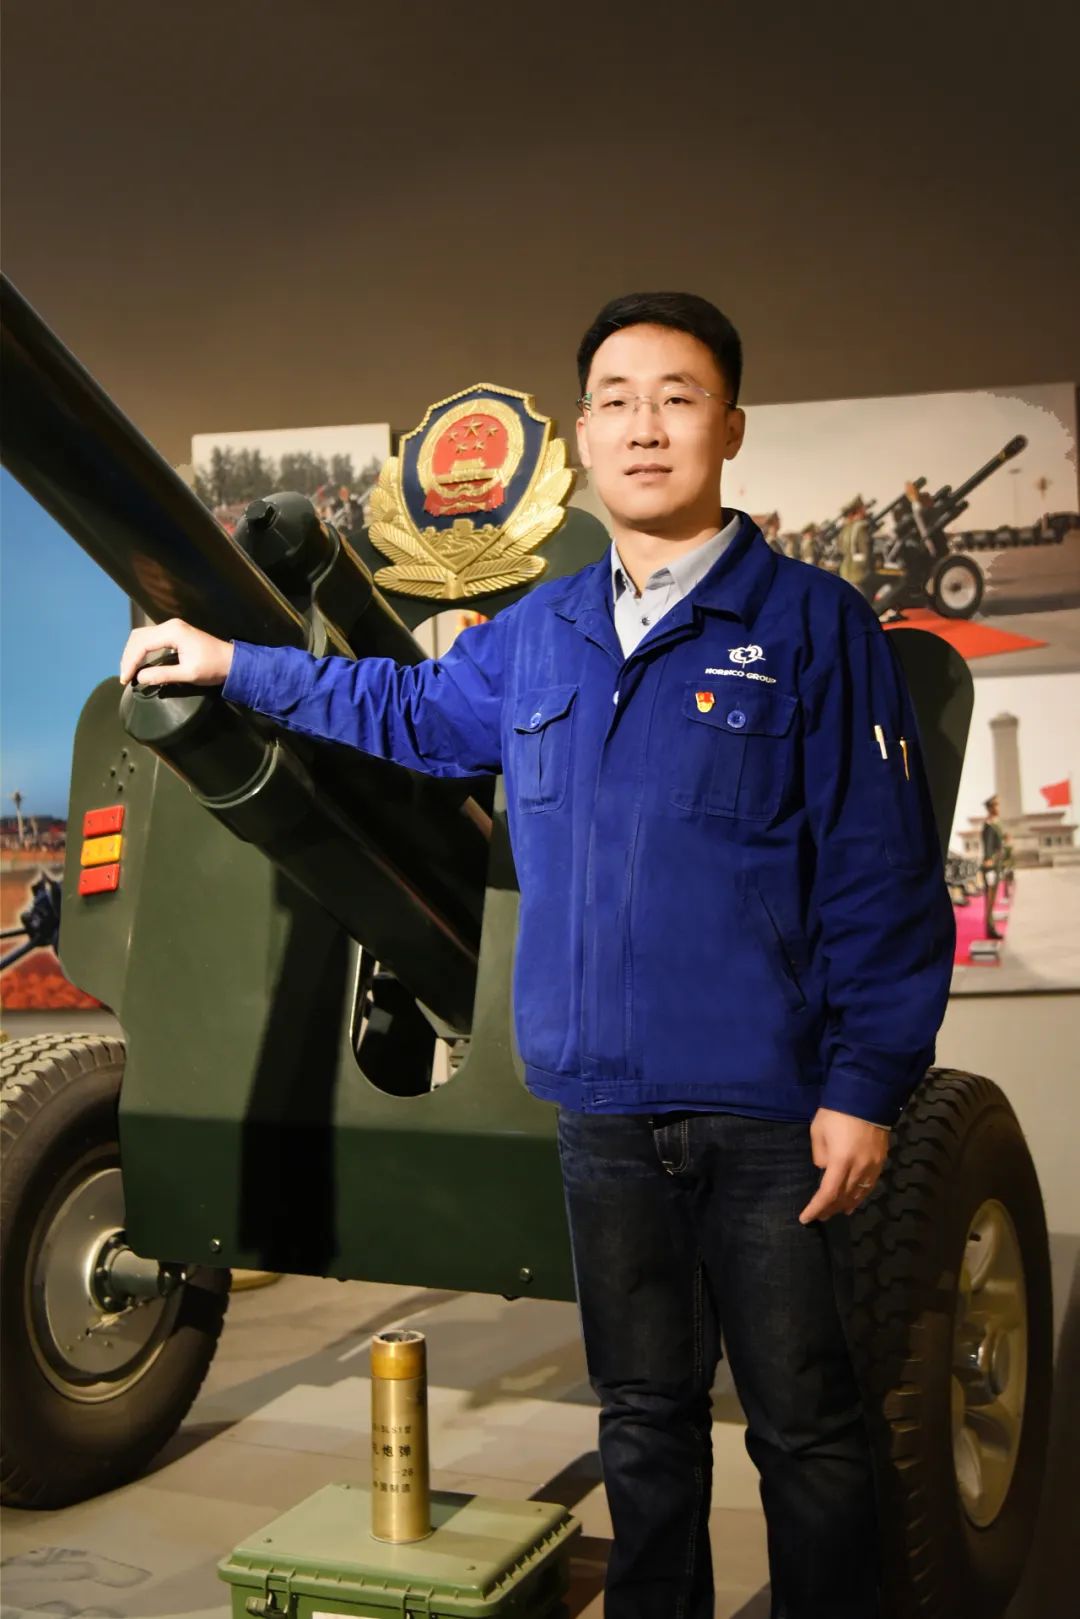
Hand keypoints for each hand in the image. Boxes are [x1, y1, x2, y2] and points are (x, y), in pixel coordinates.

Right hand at [120, 619, 234, 688]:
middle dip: (128, 657)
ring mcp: (173, 627)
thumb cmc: (213, 667)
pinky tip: (139, 662)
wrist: (233, 661)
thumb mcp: (188, 674)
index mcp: (173, 632)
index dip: (130, 662)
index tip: (126, 680)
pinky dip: (142, 649)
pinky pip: (151, 638)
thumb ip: (163, 675)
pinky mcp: (175, 632)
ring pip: (143, 636)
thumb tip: (140, 678)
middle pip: (138, 637)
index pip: (142, 644)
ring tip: (129, 671)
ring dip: (133, 652)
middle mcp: (170, 625)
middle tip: (125, 677)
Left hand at [799, 1107, 888, 1223]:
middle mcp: (859, 1168)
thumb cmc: (836, 1112)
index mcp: (841, 1161)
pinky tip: (854, 1201)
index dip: (816, 1208)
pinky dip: (860, 1196)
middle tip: (819, 1216)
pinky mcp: (881, 1162)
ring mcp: (873, 1166)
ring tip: (834, 1212)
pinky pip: (869, 1186)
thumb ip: (819, 1155)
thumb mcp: (818, 1131)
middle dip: (829, 1209)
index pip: (827, 1194)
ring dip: (845, 1205)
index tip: (805, 1218)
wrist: (867, 1098)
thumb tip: (824, 1169)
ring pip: (858, 1195)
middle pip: (843, 1198)